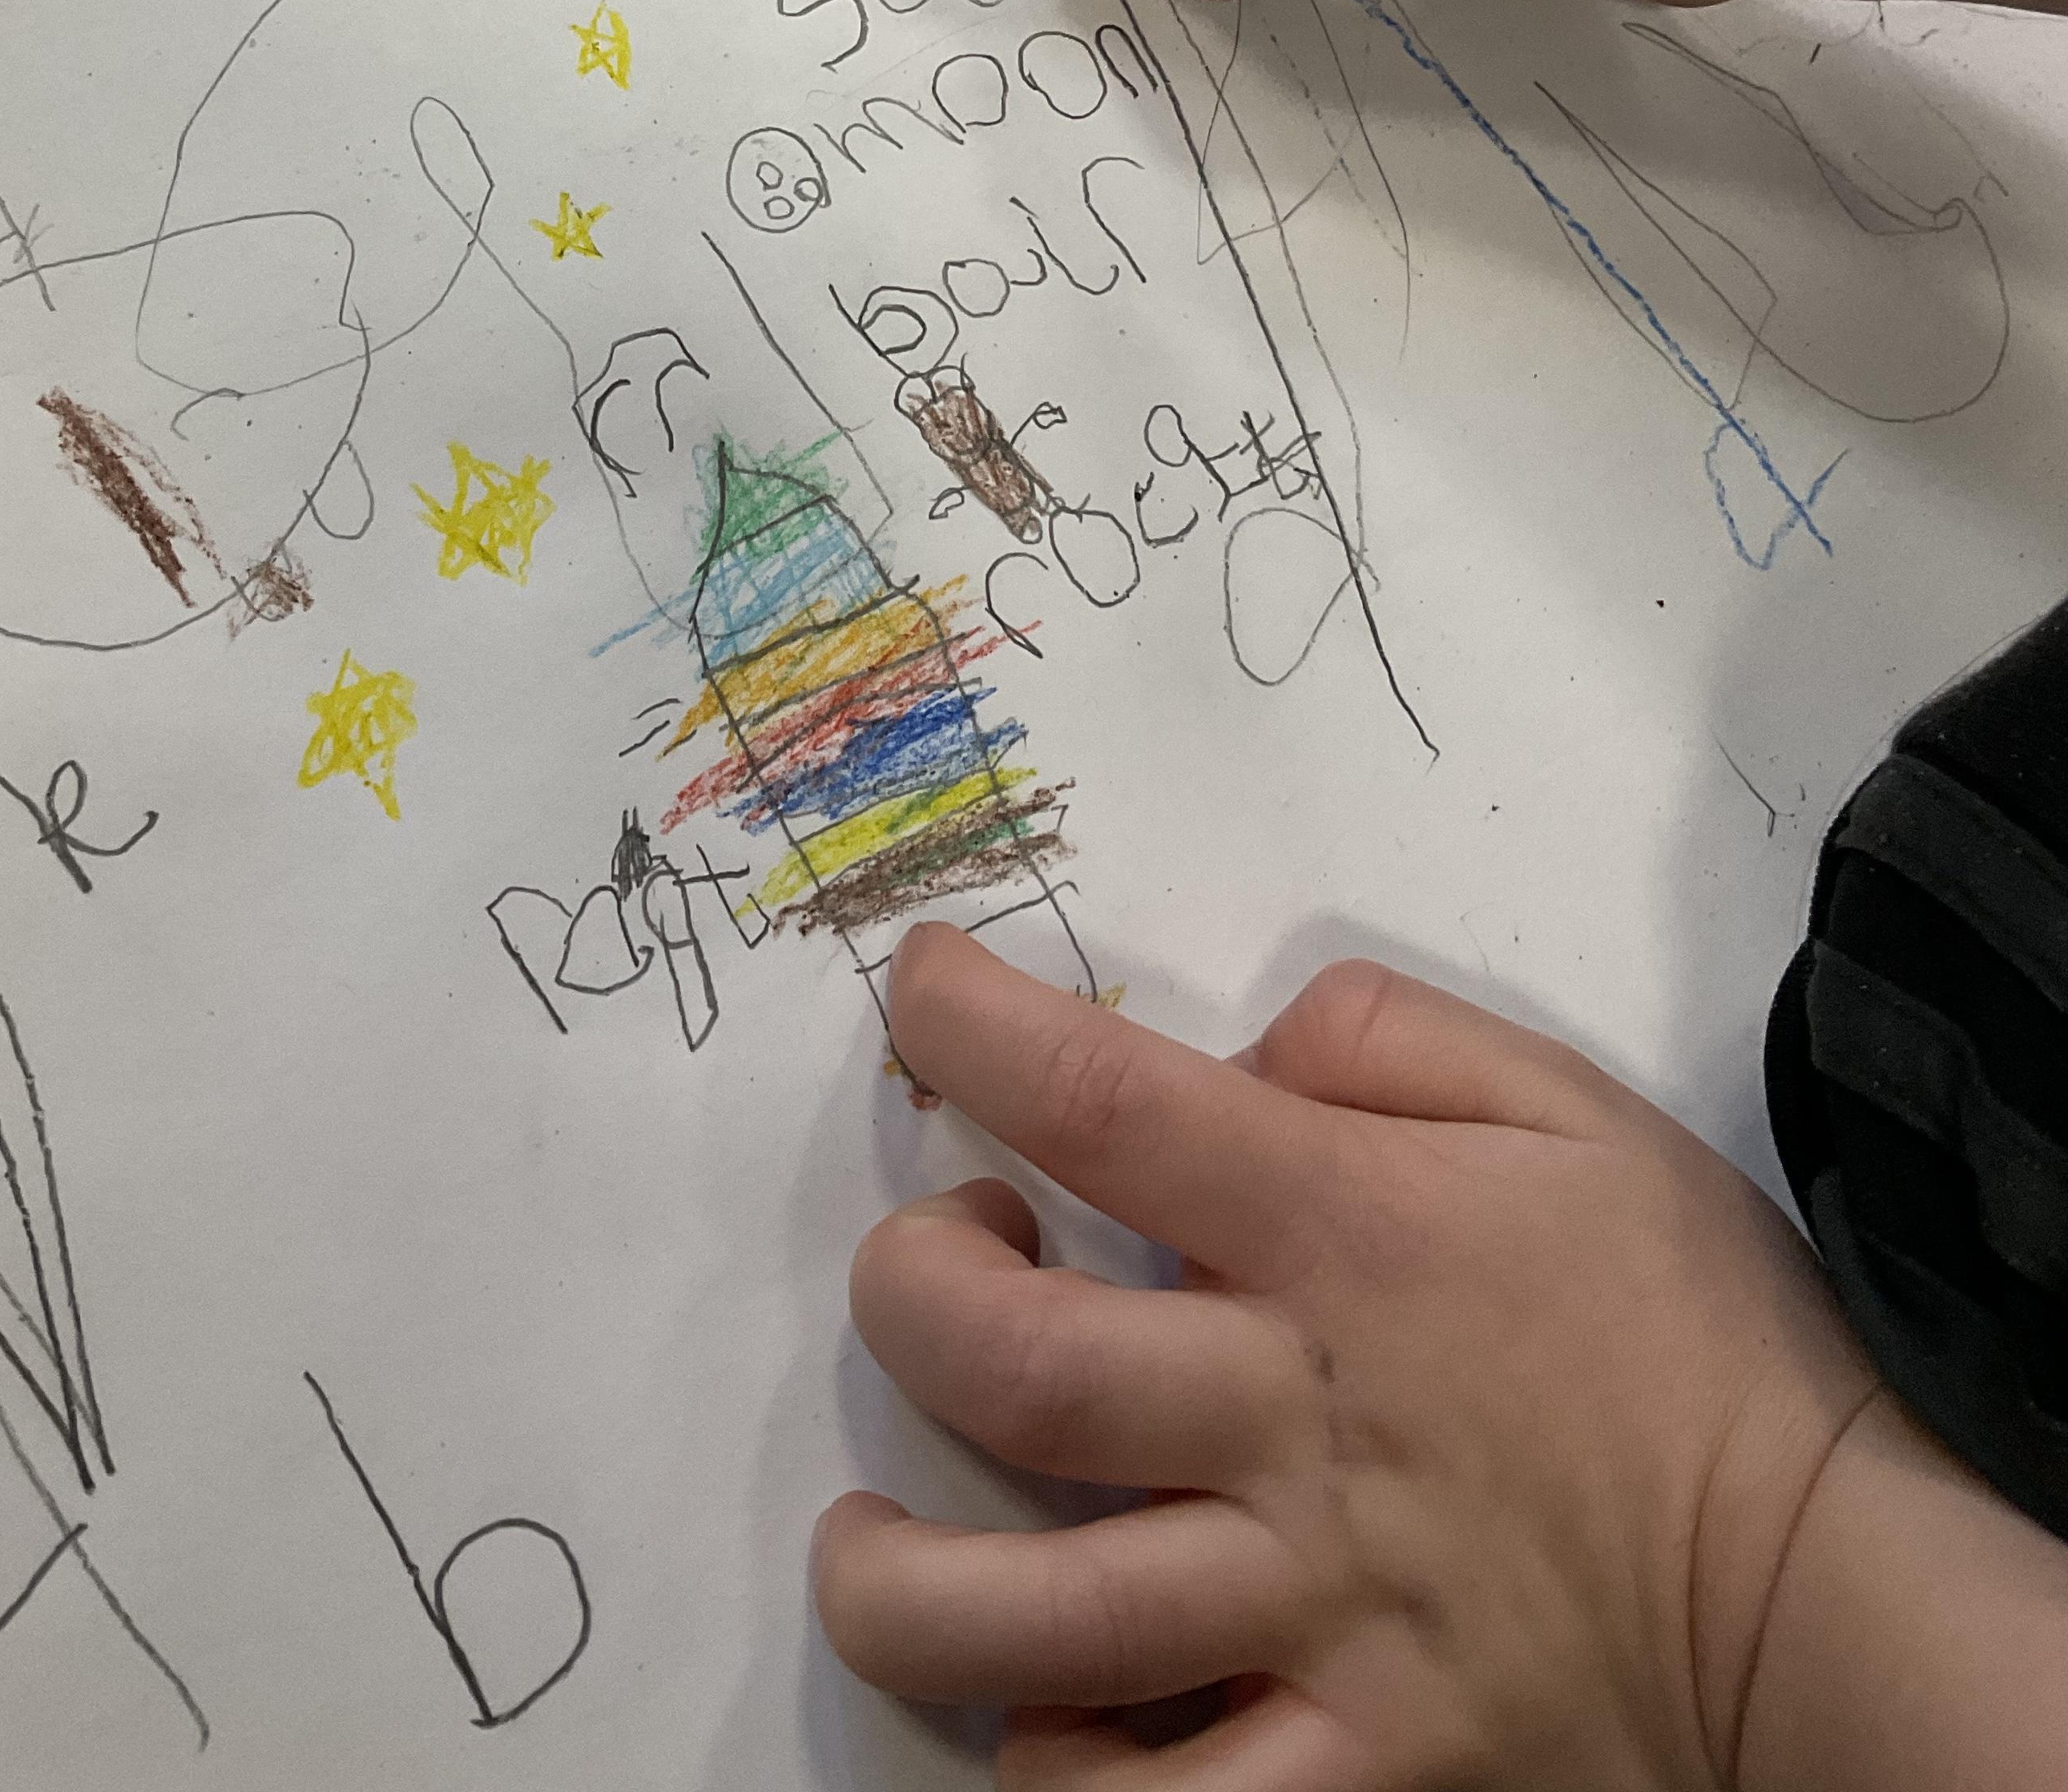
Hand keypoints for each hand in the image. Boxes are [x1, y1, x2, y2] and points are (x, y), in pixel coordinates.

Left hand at [813, 925, 1886, 1788]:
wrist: (1826, 1583)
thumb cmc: (1692, 1329)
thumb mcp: (1570, 1109)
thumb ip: (1384, 1038)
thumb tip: (1239, 1048)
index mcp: (1345, 1234)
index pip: (1103, 1103)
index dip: (975, 1030)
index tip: (917, 989)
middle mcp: (1292, 1425)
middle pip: (1012, 1366)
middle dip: (909, 1293)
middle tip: (937, 1263)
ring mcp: (1306, 1616)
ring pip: (1026, 1625)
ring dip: (895, 1578)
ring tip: (877, 1530)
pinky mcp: (1351, 1771)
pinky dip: (1052, 1778)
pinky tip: (1034, 1713)